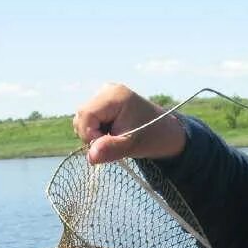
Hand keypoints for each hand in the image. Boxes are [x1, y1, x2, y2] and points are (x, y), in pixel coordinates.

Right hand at [72, 83, 186, 164]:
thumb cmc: (151, 137)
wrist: (165, 131)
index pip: (86, 114)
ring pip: (82, 118)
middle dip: (91, 134)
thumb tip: (90, 157)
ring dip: (93, 133)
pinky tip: (111, 132)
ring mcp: (104, 94)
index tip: (105, 145)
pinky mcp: (103, 101)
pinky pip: (88, 118)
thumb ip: (110, 149)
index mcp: (115, 96)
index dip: (89, 134)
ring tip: (113, 137)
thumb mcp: (131, 145)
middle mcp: (107, 90)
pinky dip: (96, 130)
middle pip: (82, 115)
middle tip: (112, 142)